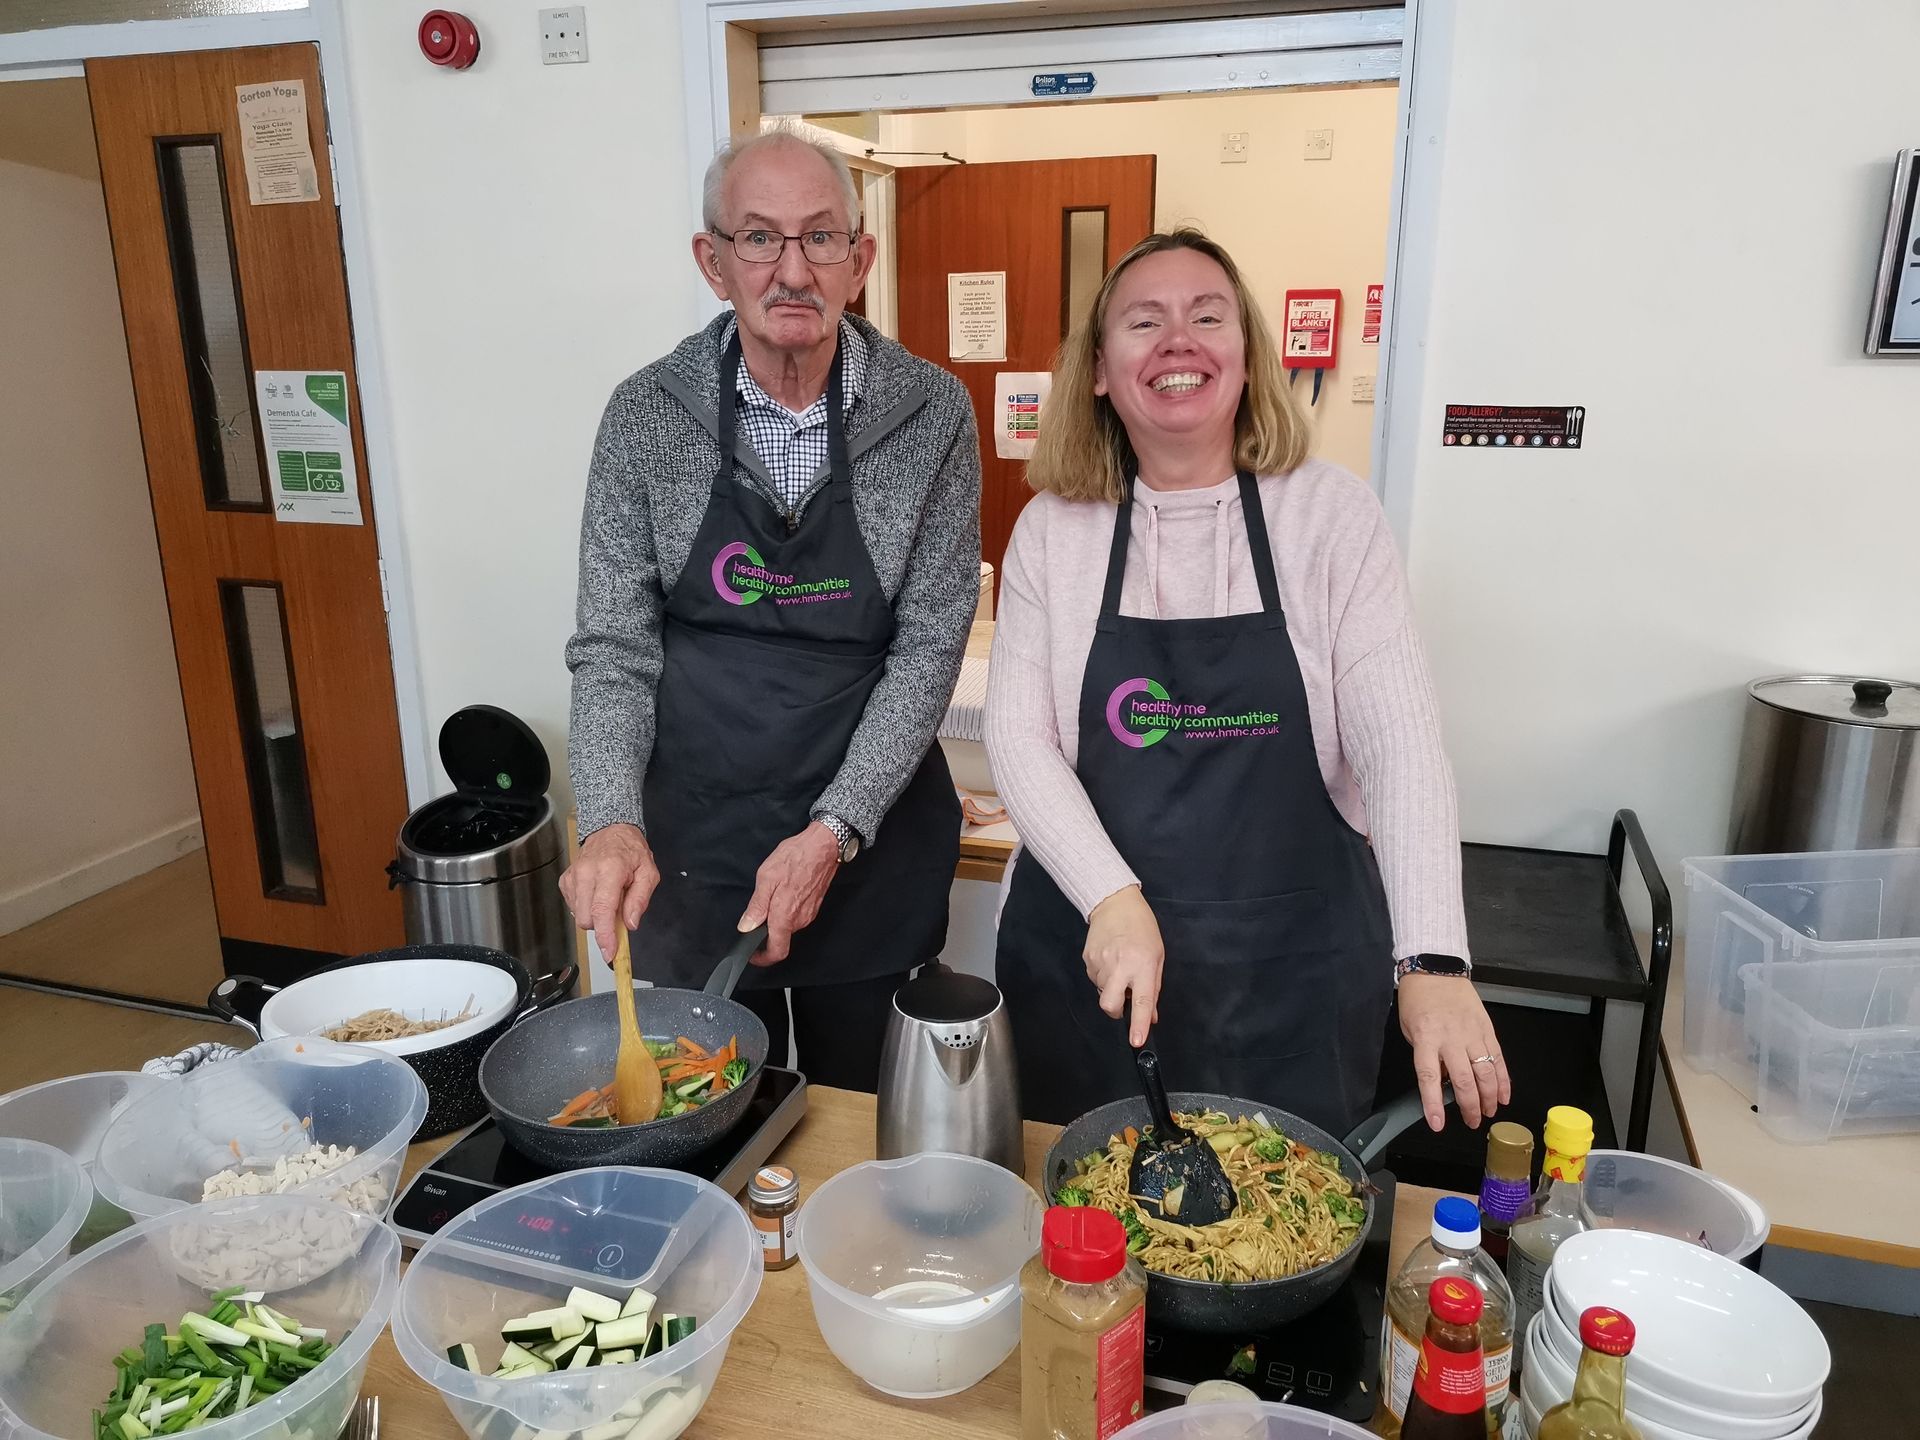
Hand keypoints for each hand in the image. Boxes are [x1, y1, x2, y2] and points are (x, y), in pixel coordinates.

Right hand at [558, 823, 659, 964]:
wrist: (611, 830)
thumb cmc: (631, 851)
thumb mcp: (648, 872)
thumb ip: (640, 899)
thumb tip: (630, 924)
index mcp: (610, 869)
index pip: (602, 909)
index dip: (605, 935)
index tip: (609, 952)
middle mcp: (587, 872)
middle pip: (587, 918)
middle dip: (603, 925)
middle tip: (619, 911)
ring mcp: (573, 876)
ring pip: (578, 916)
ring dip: (595, 916)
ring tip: (608, 898)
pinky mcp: (565, 881)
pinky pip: (573, 908)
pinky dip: (586, 908)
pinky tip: (596, 895)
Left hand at [738, 822, 839, 964]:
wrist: (823, 846)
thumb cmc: (796, 858)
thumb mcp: (766, 878)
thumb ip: (756, 907)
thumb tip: (746, 926)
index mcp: (785, 917)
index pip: (777, 952)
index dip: (763, 959)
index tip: (752, 954)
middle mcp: (799, 920)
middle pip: (780, 938)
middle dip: (766, 930)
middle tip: (757, 912)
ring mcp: (809, 914)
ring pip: (788, 926)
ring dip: (776, 918)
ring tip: (771, 895)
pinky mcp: (814, 906)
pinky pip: (796, 916)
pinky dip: (786, 910)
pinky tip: (784, 891)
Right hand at [1083, 887, 1162, 1047]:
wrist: (1115, 903)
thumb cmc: (1142, 928)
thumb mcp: (1157, 956)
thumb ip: (1153, 989)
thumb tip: (1151, 1016)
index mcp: (1142, 965)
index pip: (1142, 1001)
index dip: (1138, 1024)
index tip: (1136, 1041)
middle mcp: (1119, 966)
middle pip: (1110, 1004)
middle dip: (1116, 1011)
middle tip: (1124, 1001)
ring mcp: (1100, 963)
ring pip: (1102, 992)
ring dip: (1111, 988)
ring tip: (1119, 966)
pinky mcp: (1087, 959)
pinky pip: (1094, 979)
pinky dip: (1103, 976)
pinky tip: (1109, 959)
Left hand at [1398, 973, 1509, 1130]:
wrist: (1436, 970)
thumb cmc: (1418, 1000)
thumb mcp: (1411, 1030)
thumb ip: (1426, 1056)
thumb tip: (1442, 1081)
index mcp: (1426, 1038)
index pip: (1428, 1076)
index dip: (1433, 1103)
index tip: (1437, 1123)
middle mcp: (1451, 1038)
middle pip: (1464, 1079)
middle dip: (1469, 1106)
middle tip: (1471, 1122)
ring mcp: (1472, 1033)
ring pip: (1486, 1071)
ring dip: (1489, 1097)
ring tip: (1488, 1112)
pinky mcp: (1487, 1028)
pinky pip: (1498, 1058)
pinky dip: (1503, 1079)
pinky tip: (1503, 1095)